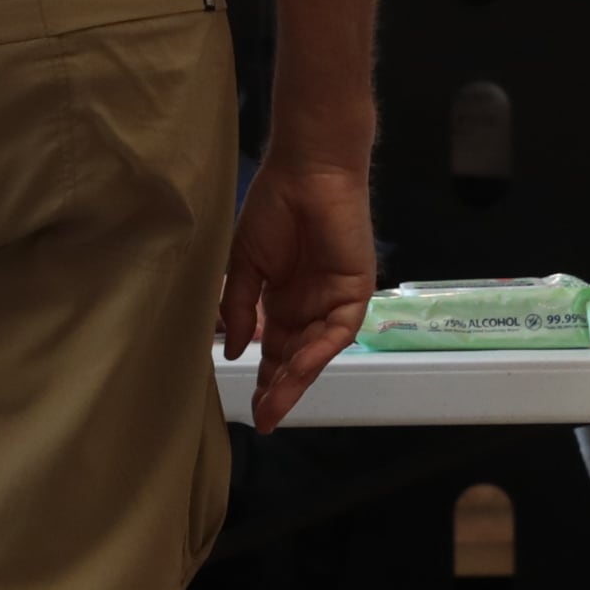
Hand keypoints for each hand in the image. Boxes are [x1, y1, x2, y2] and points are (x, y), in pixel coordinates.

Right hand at [217, 151, 375, 429]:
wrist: (307, 170)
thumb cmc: (274, 206)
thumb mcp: (245, 263)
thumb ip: (239, 307)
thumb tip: (234, 350)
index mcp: (283, 299)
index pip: (275, 349)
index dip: (264, 378)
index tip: (250, 409)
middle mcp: (310, 305)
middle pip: (295, 357)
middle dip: (279, 388)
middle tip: (262, 419)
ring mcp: (334, 299)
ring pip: (316, 350)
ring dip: (296, 378)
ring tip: (274, 405)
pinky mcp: (355, 290)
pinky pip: (338, 329)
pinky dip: (318, 350)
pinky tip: (298, 368)